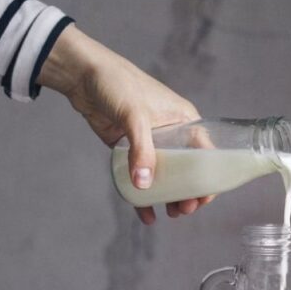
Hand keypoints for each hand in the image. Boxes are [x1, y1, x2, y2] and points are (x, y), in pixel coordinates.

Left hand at [37, 24, 212, 224]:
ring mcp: (150, 142)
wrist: (82, 75)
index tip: (203, 199)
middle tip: (183, 210)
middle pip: (187, 169)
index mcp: (184, 120)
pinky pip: (140, 176)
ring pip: (165, 176)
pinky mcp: (128, 149)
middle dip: (188, 192)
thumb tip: (145, 185)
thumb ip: (142, 150)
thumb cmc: (117, 83)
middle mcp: (171, 133)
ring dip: (169, 196)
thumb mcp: (135, 116)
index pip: (206, 153)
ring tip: (170, 214)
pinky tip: (146, 214)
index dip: (209, 178)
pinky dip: (143, 195)